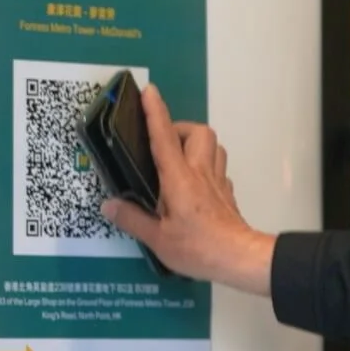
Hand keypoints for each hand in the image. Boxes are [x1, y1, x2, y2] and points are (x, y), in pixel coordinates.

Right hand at [101, 85, 275, 293]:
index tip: (149, 92)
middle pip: (199, 132)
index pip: (165, 137)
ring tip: (176, 159)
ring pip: (214, 146)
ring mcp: (218, 182)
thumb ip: (132, 219)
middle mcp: (201, 173)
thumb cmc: (199, 247)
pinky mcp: (227, 194)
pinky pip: (218, 168)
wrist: (239, 258)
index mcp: (179, 179)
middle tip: (161, 143)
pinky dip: (206, 165)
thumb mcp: (157, 239)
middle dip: (180, 128)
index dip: (156, 112)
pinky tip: (194, 183)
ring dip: (196, 143)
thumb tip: (110, 205)